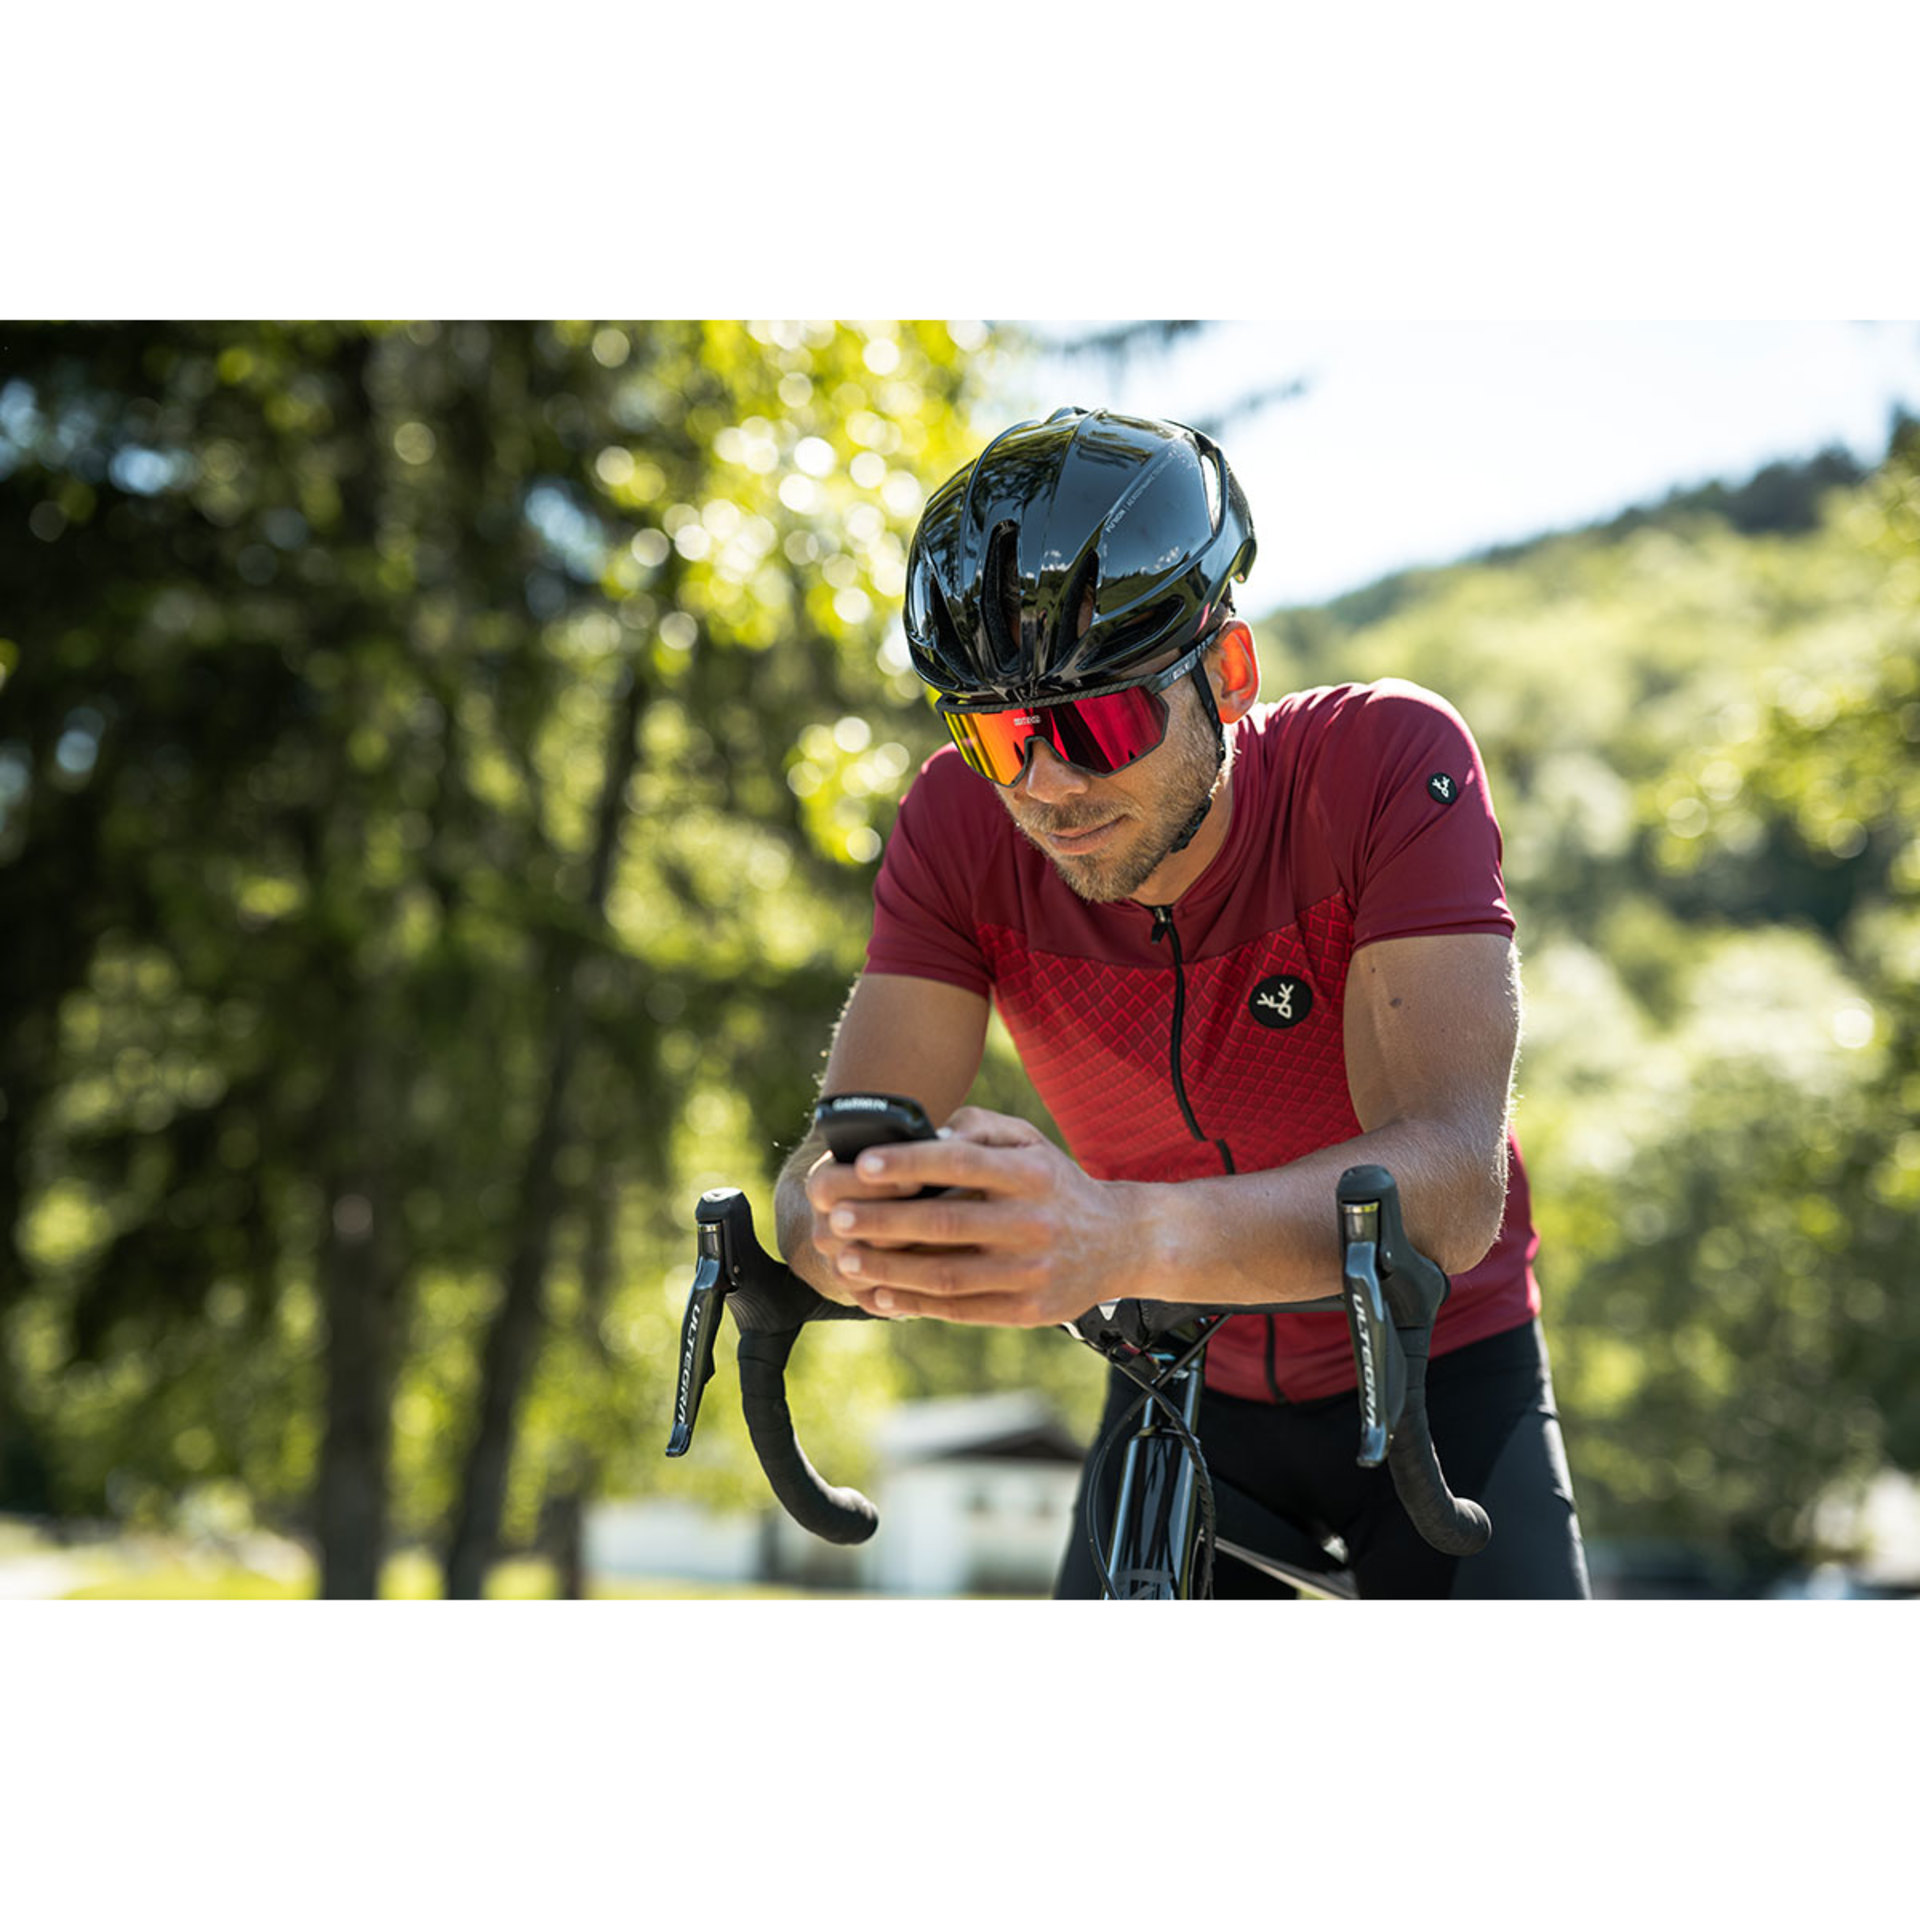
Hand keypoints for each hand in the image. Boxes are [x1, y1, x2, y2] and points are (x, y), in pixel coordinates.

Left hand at [804, 1106, 1149, 1326]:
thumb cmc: (1055, 1185)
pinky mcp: (1028, 1311)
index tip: (863, 1164)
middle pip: (945, 1224)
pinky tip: (880, 1293)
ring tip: (846, 1258)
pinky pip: (960, 1309)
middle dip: (884, 1221)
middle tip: (839, 1217)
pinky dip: (915, 1304)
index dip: (910, 1162)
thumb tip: (927, 1129)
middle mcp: (1033, 1223)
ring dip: (889, 1269)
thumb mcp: (1031, 1142)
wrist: (1122, 1243)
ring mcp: (1031, 1271)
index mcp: (1031, 1174)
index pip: (962, 1162)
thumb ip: (979, 1128)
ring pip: (946, 1274)